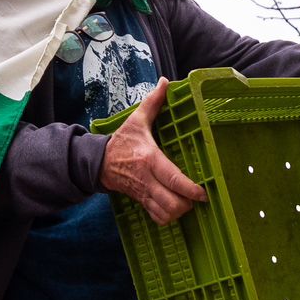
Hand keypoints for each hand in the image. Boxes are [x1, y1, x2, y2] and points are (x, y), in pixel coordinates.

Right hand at [99, 78, 206, 225]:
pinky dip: (167, 218)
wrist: (97, 162)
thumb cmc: (122, 142)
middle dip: (187, 204)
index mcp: (149, 159)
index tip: (202, 193)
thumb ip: (153, 102)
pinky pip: (157, 218)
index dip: (190, 189)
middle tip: (196, 196)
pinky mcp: (141, 201)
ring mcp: (143, 193)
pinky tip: (173, 209)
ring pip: (165, 213)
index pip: (173, 179)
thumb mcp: (136, 120)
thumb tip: (165, 82)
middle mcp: (147, 179)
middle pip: (172, 203)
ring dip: (179, 212)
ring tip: (185, 202)